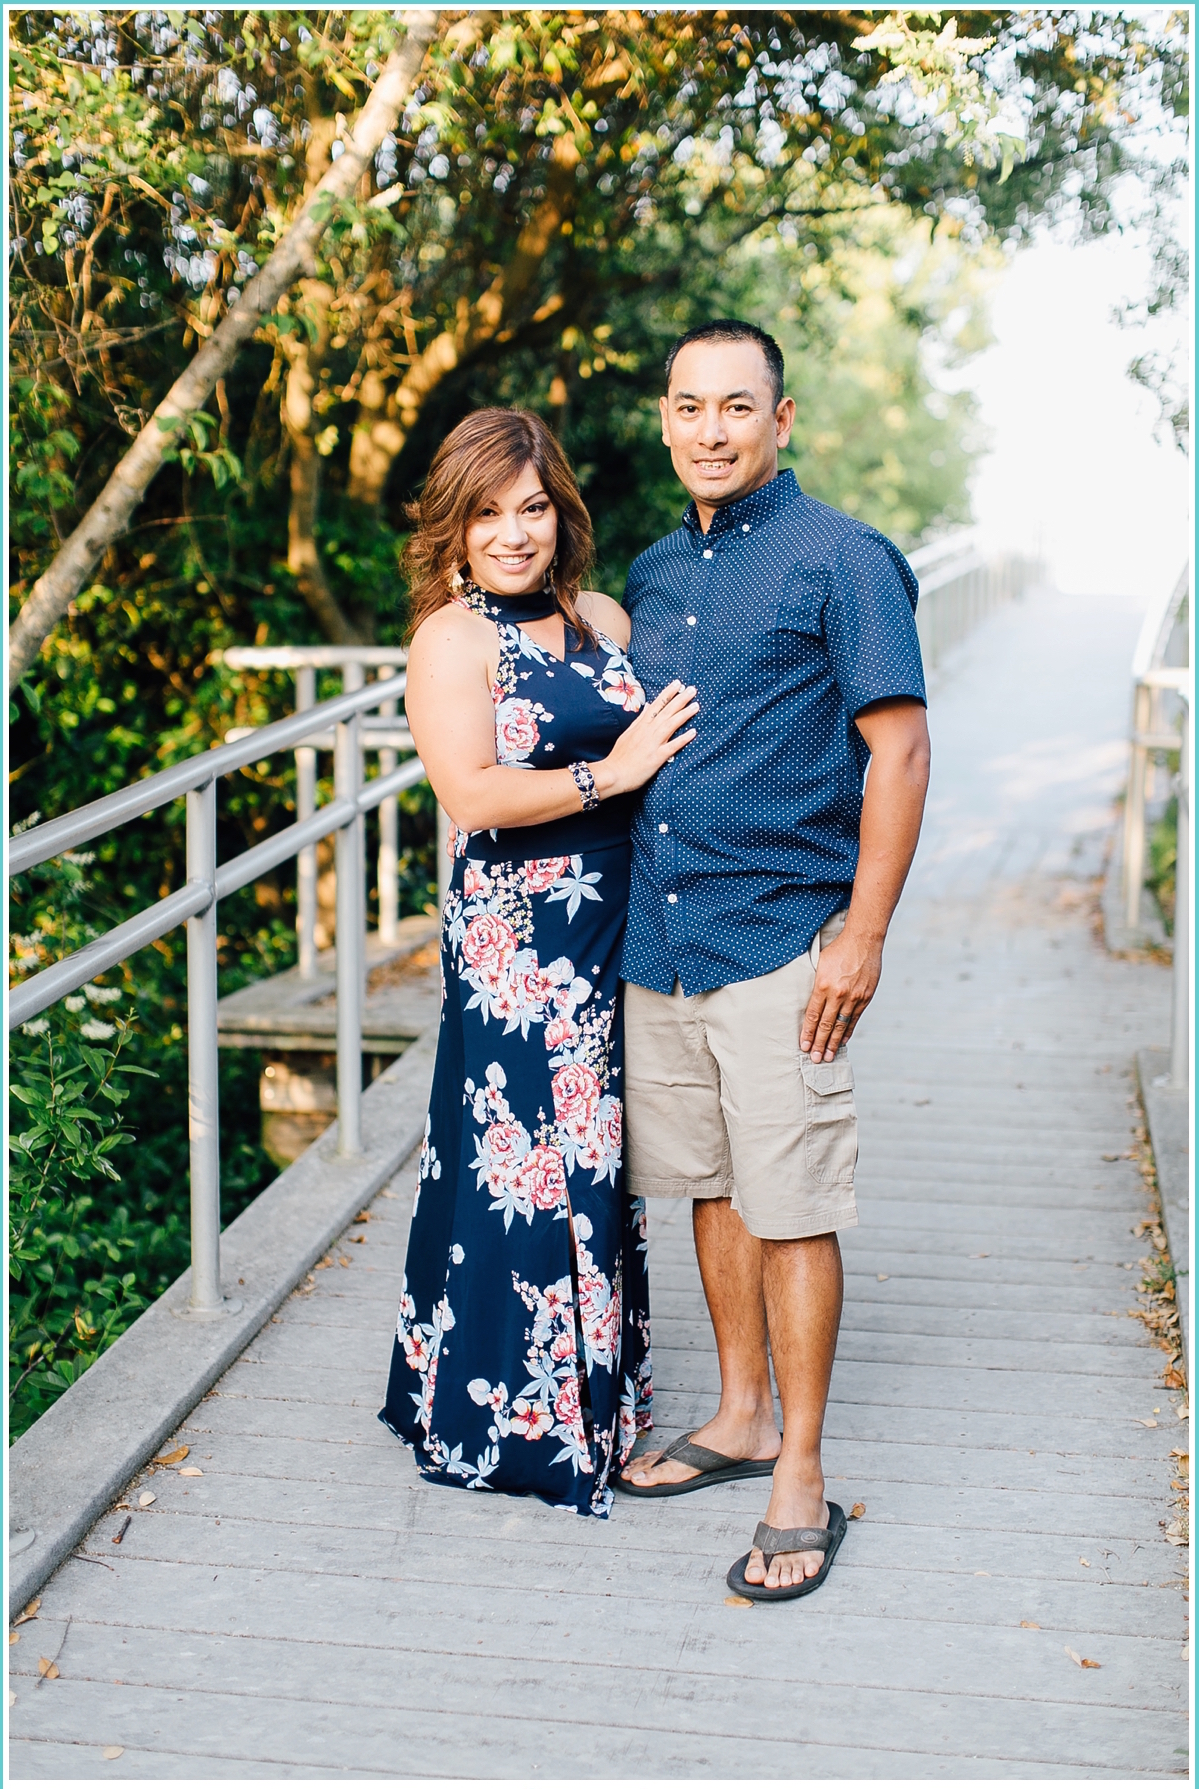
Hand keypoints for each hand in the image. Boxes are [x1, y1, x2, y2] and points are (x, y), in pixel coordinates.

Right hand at [594, 680, 697, 796]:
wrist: (612, 774)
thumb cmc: (620, 757)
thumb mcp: (628, 733)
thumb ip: (640, 719)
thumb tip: (649, 705)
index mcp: (641, 726)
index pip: (656, 705)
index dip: (668, 693)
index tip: (678, 683)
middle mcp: (647, 731)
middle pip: (666, 712)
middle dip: (680, 699)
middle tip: (692, 689)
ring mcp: (652, 744)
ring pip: (670, 725)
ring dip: (684, 715)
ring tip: (696, 706)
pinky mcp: (655, 758)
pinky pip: (671, 746)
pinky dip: (682, 739)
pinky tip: (693, 732)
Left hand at [800, 927, 881, 1061]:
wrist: (863, 941)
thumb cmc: (838, 950)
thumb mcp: (820, 964)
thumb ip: (816, 985)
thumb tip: (810, 1003)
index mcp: (823, 985)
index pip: (813, 1015)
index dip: (808, 1032)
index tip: (803, 1046)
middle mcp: (838, 994)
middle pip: (826, 1025)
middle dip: (819, 1043)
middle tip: (814, 1059)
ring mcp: (853, 997)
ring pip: (841, 1025)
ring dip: (833, 1043)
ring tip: (827, 1056)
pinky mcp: (865, 997)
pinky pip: (854, 1019)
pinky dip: (848, 1031)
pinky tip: (842, 1041)